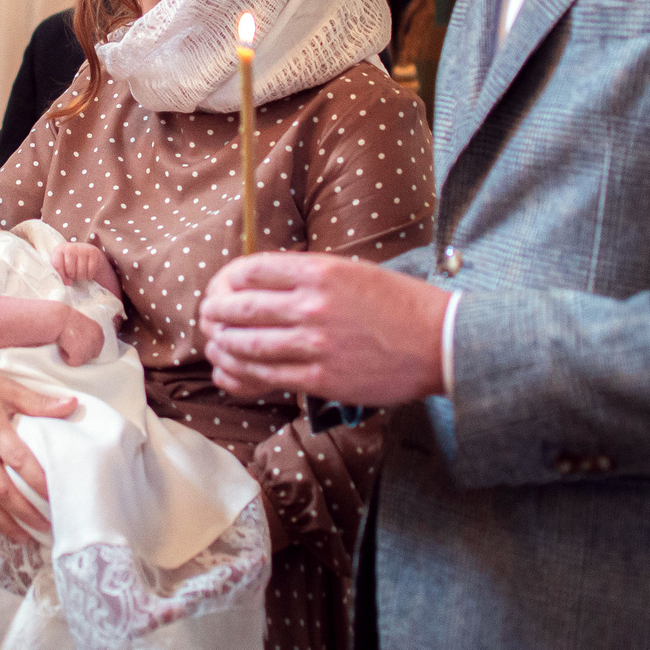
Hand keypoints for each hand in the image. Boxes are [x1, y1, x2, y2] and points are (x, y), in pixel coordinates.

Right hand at [0, 353, 75, 542]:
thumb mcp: (6, 387)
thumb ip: (38, 402)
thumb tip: (72, 404)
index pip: (20, 460)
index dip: (38, 481)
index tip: (56, 498)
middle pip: (0, 488)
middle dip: (24, 512)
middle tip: (44, 527)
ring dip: (1, 522)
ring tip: (21, 537)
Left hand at [50, 239, 110, 288]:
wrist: (89, 255)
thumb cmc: (73, 263)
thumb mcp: (63, 265)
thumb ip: (60, 274)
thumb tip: (67, 283)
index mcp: (59, 249)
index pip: (57, 266)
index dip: (62, 277)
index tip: (66, 282)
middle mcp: (71, 246)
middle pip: (70, 270)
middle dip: (73, 277)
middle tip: (75, 275)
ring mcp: (83, 248)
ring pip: (81, 272)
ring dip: (81, 277)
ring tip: (81, 274)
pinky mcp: (94, 252)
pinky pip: (91, 270)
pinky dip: (90, 275)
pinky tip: (88, 274)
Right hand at [54, 310, 105, 366]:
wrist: (58, 318)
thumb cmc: (65, 318)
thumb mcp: (82, 323)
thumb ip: (86, 333)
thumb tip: (84, 343)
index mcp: (98, 331)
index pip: (97, 346)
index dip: (86, 347)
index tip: (78, 344)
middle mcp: (96, 340)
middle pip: (92, 355)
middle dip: (82, 352)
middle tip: (71, 346)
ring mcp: (88, 347)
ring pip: (82, 359)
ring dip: (73, 355)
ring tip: (65, 345)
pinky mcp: (79, 354)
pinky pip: (73, 362)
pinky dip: (66, 358)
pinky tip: (62, 349)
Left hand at [197, 253, 449, 405]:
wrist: (441, 342)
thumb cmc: (398, 305)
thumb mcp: (352, 272)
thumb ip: (307, 275)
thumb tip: (263, 282)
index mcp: (318, 271)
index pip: (250, 270)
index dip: (226, 280)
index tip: (221, 288)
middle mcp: (311, 305)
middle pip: (239, 307)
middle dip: (214, 313)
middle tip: (208, 318)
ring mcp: (314, 344)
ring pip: (245, 345)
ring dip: (221, 345)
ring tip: (214, 345)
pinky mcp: (320, 379)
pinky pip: (266, 376)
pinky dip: (240, 374)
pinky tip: (229, 372)